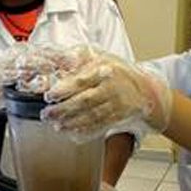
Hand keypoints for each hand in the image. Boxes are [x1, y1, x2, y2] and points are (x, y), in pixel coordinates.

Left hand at [42, 55, 172, 132]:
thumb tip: (57, 61)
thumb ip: (79, 58)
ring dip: (72, 123)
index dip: (64, 90)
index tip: (49, 96)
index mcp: (104, 70)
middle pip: (85, 101)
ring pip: (91, 116)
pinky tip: (72, 133)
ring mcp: (116, 104)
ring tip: (57, 125)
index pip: (81, 81)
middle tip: (47, 114)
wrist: (143, 89)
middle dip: (63, 110)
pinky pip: (100, 126)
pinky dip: (85, 131)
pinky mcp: (118, 117)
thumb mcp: (100, 57)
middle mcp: (111, 88)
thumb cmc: (116, 72)